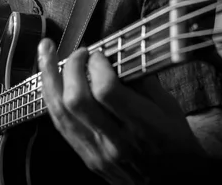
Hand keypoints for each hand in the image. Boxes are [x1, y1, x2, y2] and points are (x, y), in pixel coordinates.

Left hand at [37, 38, 206, 184]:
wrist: (174, 183)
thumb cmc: (175, 142)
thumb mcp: (170, 108)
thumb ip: (143, 81)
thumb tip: (117, 54)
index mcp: (144, 128)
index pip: (106, 91)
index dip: (97, 66)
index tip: (100, 54)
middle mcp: (117, 143)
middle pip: (76, 100)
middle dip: (72, 67)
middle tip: (80, 53)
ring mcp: (98, 153)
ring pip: (60, 111)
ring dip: (49, 76)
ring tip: (46, 51)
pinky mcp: (86, 158)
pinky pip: (60, 124)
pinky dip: (52, 97)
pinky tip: (49, 79)